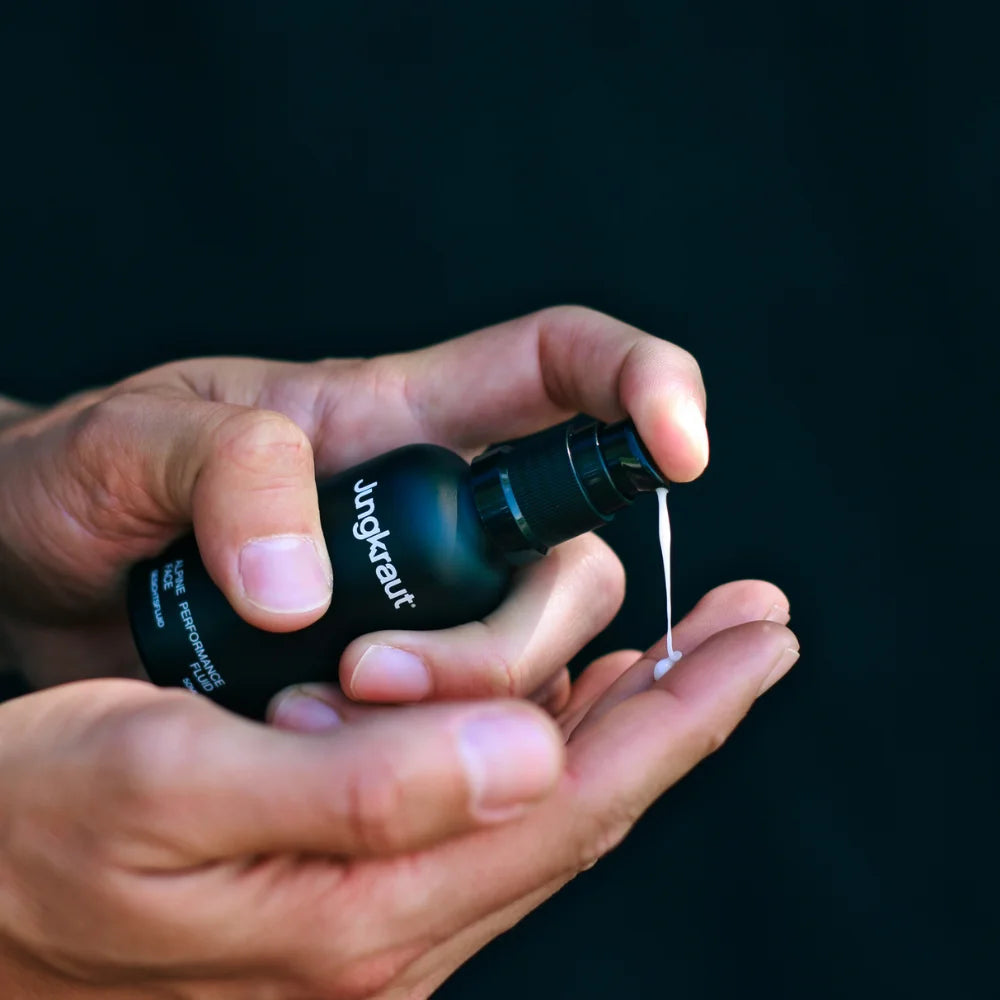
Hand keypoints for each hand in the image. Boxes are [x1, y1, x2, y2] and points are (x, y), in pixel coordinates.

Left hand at [0, 306, 707, 706]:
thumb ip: (225, 476)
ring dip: (467, 710)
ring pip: (538, 660)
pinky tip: (355, 769)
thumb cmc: (89, 482)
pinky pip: (480, 726)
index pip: (564, 367)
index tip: (681, 448)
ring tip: (318, 719)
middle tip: (373, 677)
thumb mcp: (133, 446)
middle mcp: (439, 511)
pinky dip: (448, 759)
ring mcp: (427, 603)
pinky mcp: (396, 680)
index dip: (646, 387)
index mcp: (398, 418)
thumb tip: (301, 588)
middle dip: (515, 636)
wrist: (43, 574)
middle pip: (572, 561)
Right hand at [0, 580, 795, 998]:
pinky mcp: (350, 899)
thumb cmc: (27, 829)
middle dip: (682, 706)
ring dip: (624, 721)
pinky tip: (563, 697)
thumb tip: (523, 754)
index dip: (683, 711)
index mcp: (364, 907)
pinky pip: (485, 816)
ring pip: (544, 808)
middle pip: (585, 804)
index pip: (578, 798)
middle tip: (754, 625)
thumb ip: (357, 790)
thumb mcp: (162, 781)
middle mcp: (394, 931)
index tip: (758, 637)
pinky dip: (545, 745)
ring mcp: (378, 923)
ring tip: (688, 648)